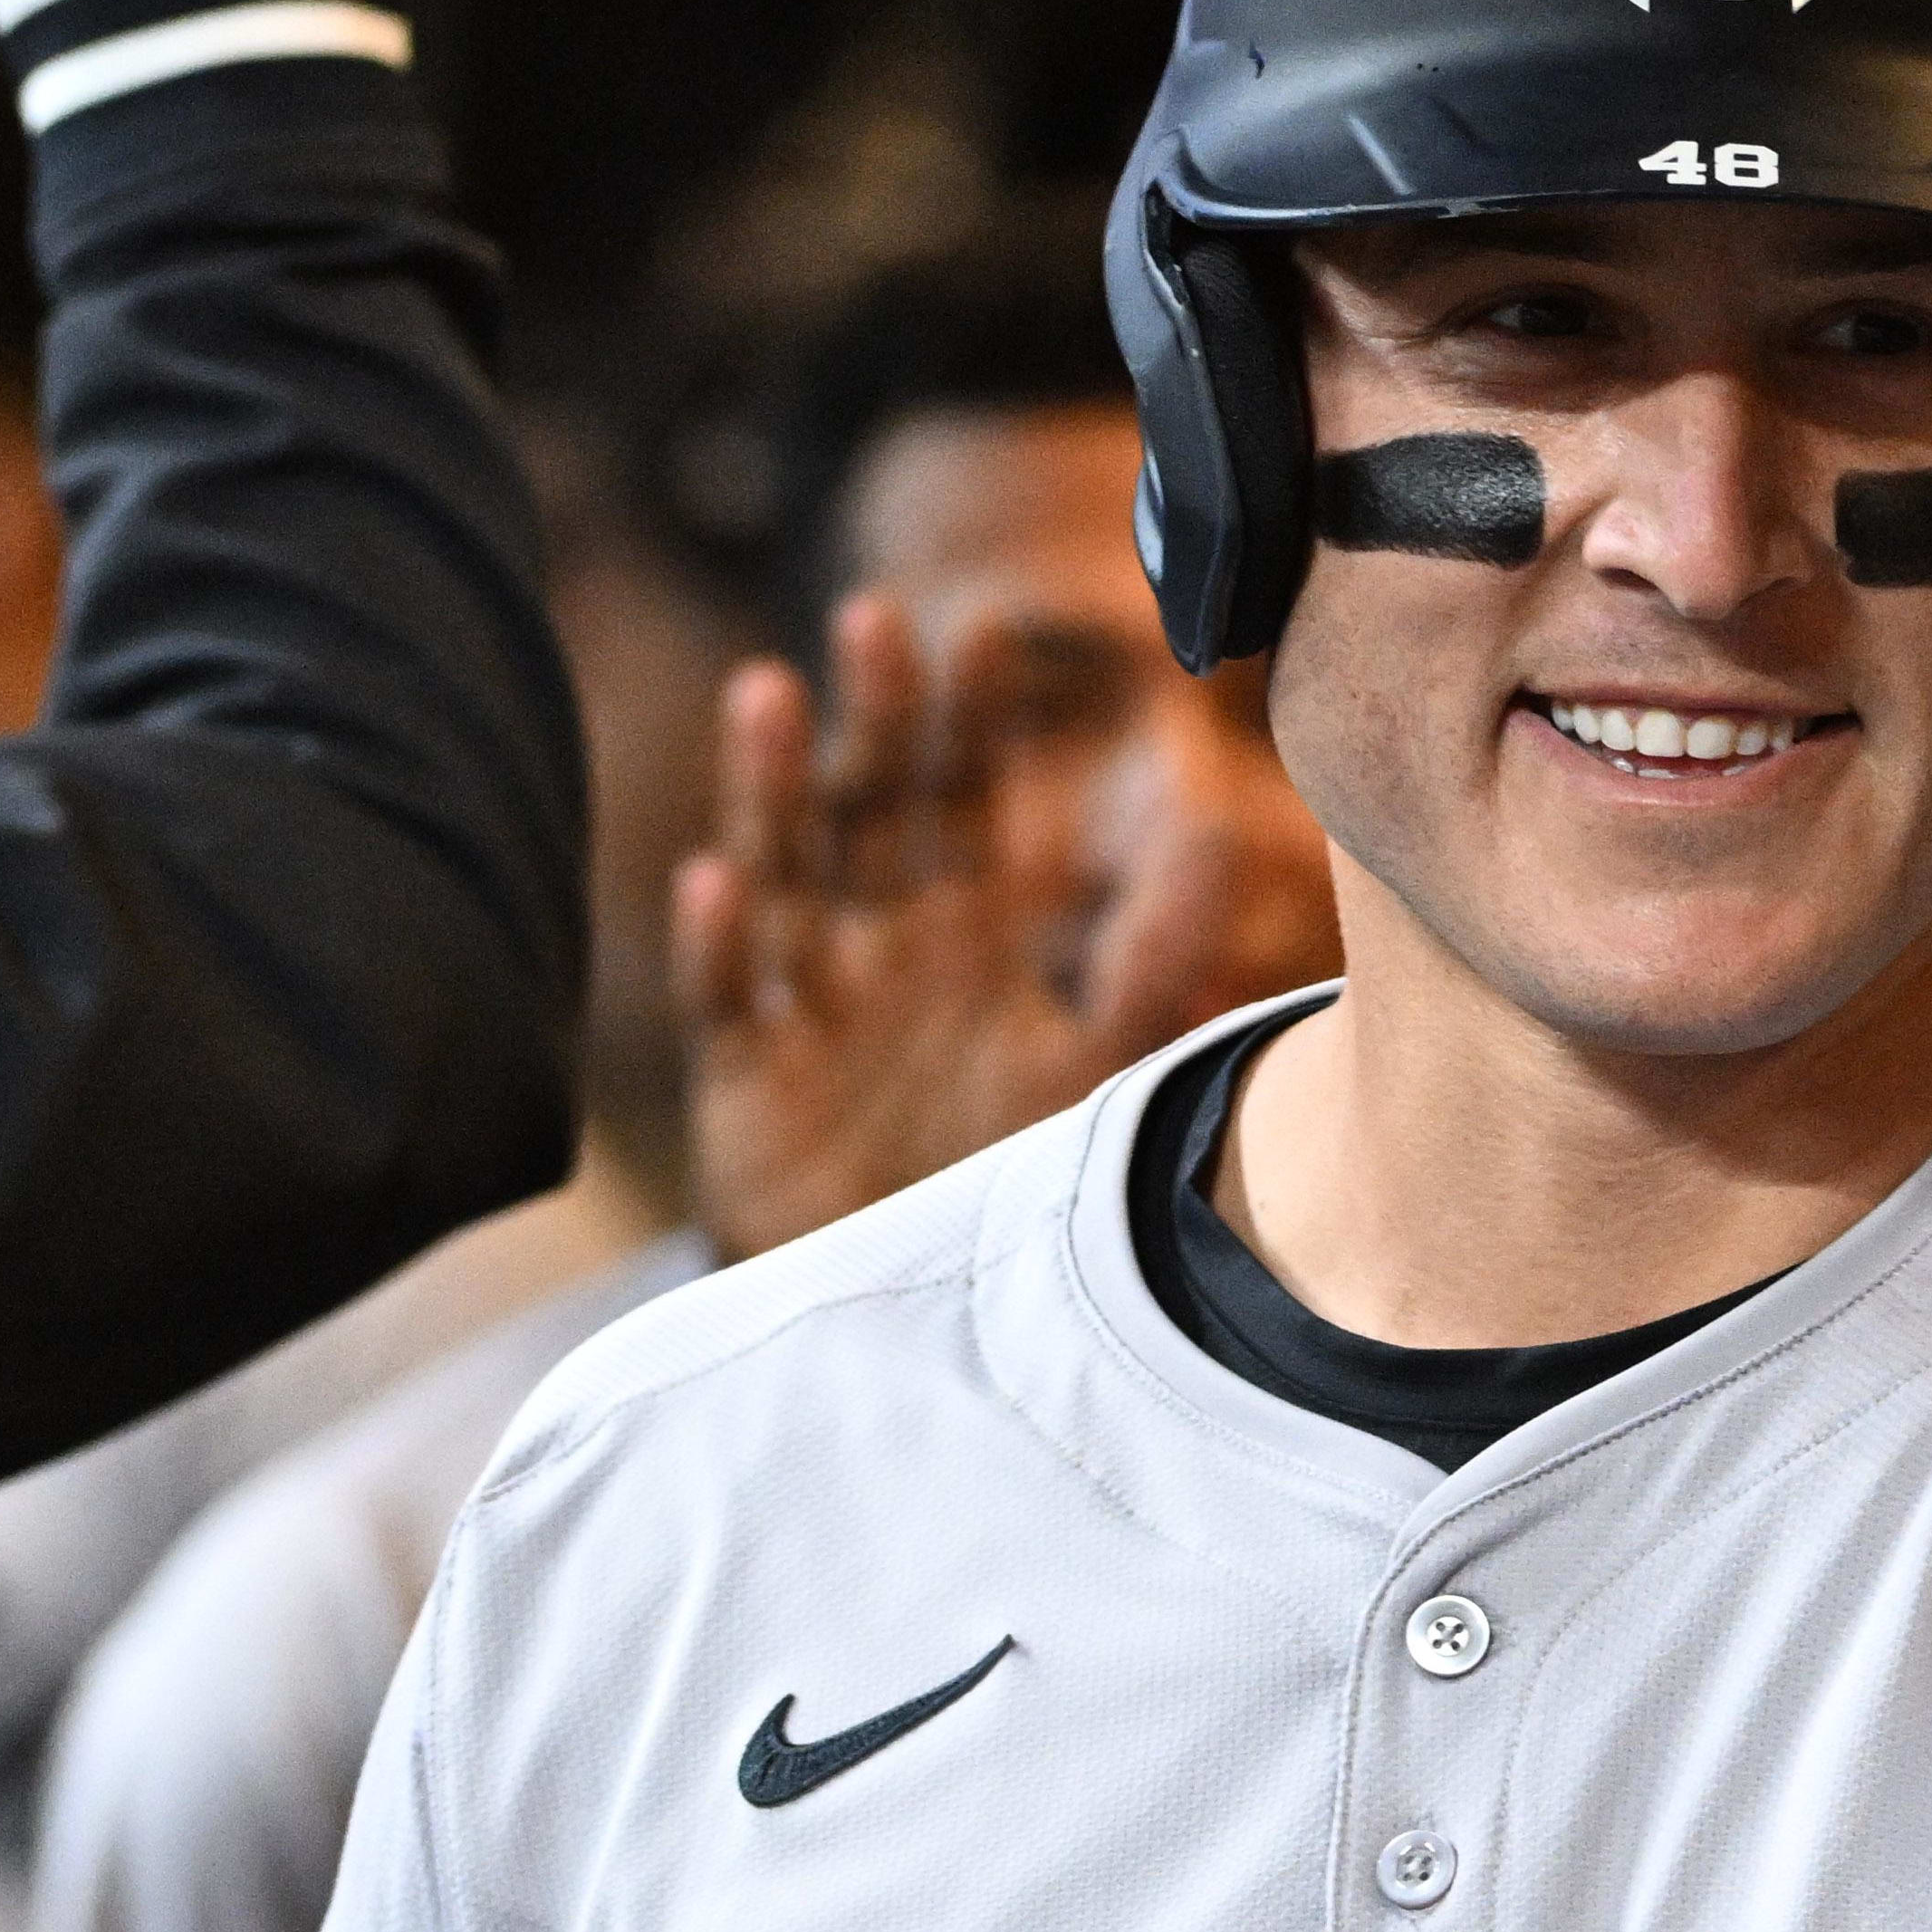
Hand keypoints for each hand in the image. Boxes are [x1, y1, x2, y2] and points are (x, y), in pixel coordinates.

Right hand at [673, 597, 1308, 1263]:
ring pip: (782, 872)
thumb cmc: (1000, 1172)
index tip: (990, 626)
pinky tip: (714, 882)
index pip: (967, 792)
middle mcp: (879, 941)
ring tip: (767, 695)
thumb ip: (1152, 958)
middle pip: (870, 806)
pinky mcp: (746, 1078)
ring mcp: (805, 1000)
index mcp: (965, 924)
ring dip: (771, 789)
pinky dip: (718, 942)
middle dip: (873, 716)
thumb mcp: (1097, 1063)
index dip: (973, 716)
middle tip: (877, 617)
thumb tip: (1218, 831)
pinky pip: (727, 998)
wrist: (916, 1315)